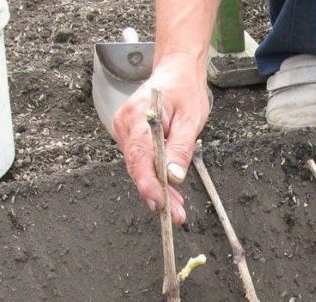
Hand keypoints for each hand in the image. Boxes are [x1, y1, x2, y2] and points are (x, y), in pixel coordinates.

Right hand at [112, 54, 210, 223]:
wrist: (176, 71)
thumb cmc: (185, 90)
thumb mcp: (191, 118)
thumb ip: (181, 147)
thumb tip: (174, 176)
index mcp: (138, 117)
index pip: (139, 158)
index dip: (148, 185)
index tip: (160, 204)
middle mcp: (124, 125)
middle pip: (138, 168)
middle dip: (157, 195)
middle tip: (176, 216)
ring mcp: (124, 131)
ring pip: (139, 169)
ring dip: (158, 190)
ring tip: (176, 209)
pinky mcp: (129, 137)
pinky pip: (140, 163)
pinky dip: (155, 178)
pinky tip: (169, 192)